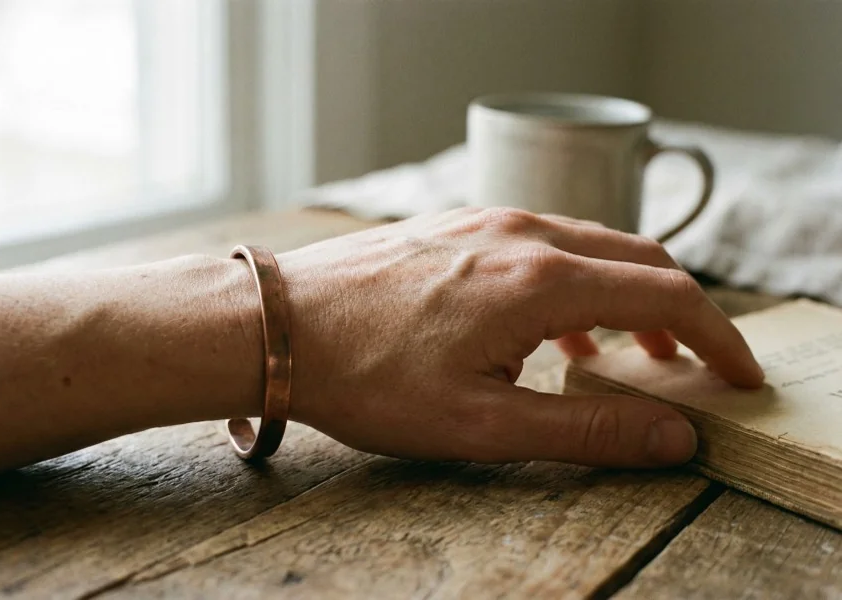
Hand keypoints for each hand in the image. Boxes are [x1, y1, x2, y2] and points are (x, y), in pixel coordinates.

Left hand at [277, 207, 762, 467]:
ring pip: (588, 246)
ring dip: (622, 294)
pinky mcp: (454, 227)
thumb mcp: (481, 424)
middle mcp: (520, 234)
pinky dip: (571, 280)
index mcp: (538, 281)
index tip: (738, 373)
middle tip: (692, 365)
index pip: (665, 294)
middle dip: (676, 313)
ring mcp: (483, 222)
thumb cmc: (365, 377)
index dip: (716, 337)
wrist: (276, 326)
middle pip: (635, 259)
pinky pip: (539, 242)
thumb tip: (672, 435)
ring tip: (625, 353)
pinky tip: (549, 325)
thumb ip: (586, 427)